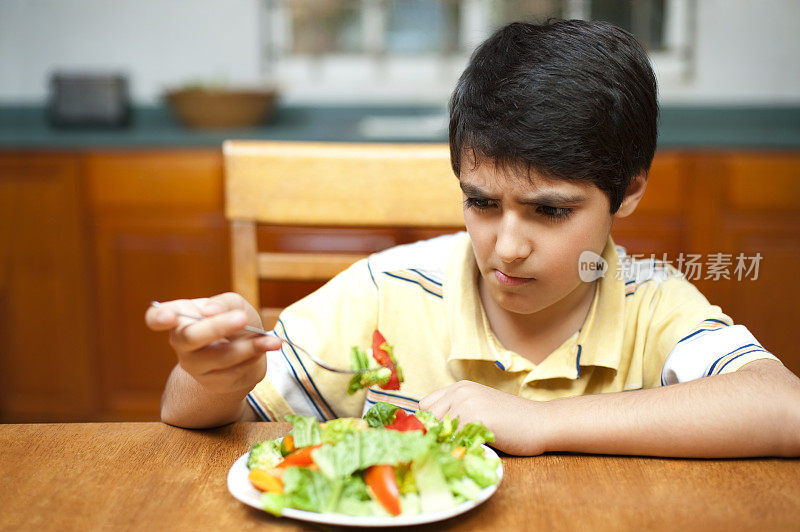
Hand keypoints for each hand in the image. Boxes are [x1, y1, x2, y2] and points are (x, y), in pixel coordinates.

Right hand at [144, 292, 281, 394]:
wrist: (248, 350)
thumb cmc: (234, 320)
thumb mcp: (234, 304)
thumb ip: (225, 303)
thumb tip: (210, 311)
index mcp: (180, 316)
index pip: (156, 317)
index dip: (159, 318)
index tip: (168, 317)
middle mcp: (182, 342)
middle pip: (191, 337)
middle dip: (218, 327)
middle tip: (242, 318)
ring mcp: (195, 365)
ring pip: (220, 357)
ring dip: (249, 347)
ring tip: (271, 340)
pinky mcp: (213, 382)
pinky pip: (236, 371)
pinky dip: (257, 357)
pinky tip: (268, 347)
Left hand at [419, 380, 545, 455]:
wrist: (541, 422)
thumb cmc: (512, 421)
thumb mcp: (480, 407)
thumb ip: (457, 413)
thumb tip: (430, 434)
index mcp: (459, 387)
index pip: (425, 406)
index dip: (430, 424)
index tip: (441, 438)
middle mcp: (460, 391)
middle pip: (427, 419)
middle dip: (436, 436)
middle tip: (454, 447)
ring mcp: (466, 403)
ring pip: (438, 431)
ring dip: (447, 444)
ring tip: (467, 447)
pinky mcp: (475, 418)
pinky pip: (453, 440)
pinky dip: (459, 450)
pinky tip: (474, 450)